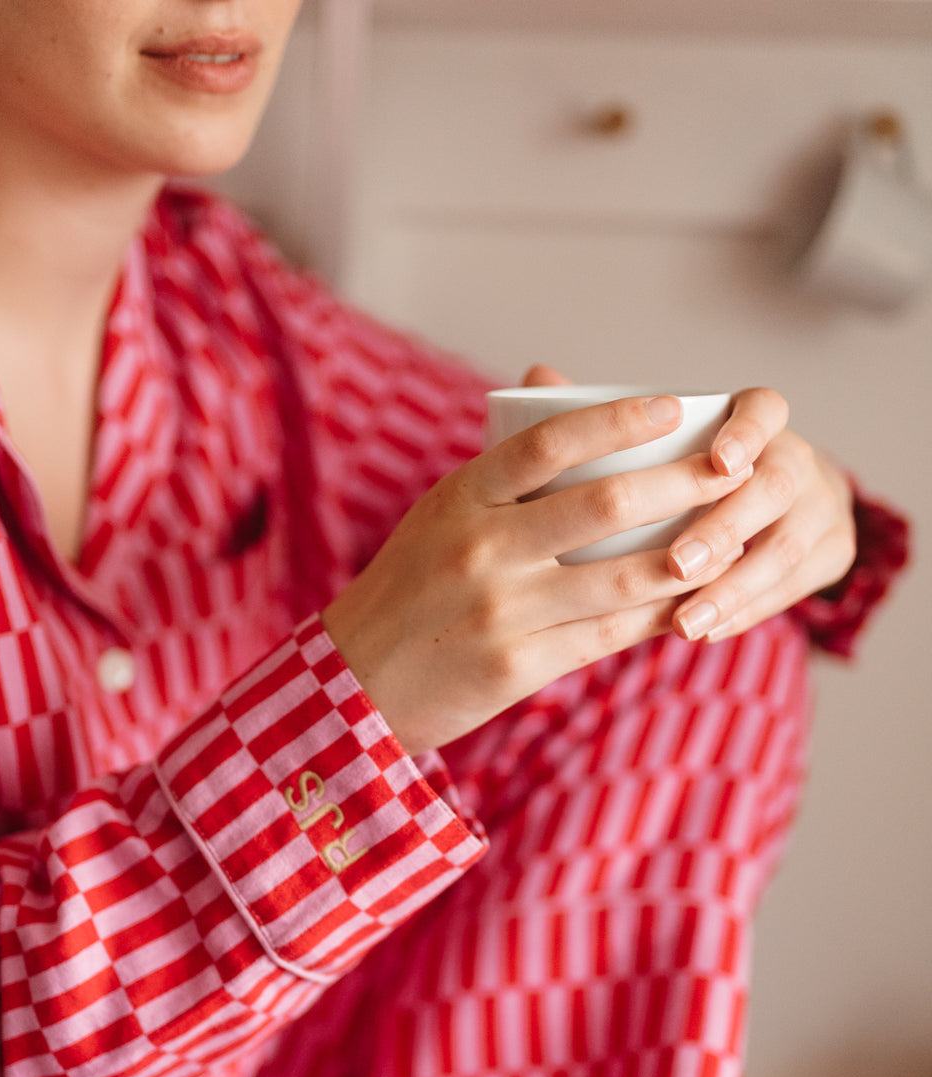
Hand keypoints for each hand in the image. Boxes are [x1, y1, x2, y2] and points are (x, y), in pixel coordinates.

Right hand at [321, 376, 750, 755]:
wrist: (357, 681)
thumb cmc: (411, 586)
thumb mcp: (439, 515)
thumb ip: (501, 466)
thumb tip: (550, 384)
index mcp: (461, 498)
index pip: (549, 441)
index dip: (618, 420)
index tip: (673, 407)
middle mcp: (482, 549)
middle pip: (603, 506)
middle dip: (679, 485)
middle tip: (729, 471)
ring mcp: (502, 611)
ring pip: (620, 577)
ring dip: (686, 557)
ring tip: (730, 539)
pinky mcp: (518, 666)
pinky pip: (608, 634)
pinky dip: (656, 615)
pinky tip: (689, 600)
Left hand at [666, 388, 856, 641]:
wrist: (785, 504)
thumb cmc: (704, 478)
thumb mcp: (685, 451)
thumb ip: (645, 455)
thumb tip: (574, 434)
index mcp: (761, 419)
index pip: (763, 412)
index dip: (744, 436)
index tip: (718, 463)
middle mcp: (799, 457)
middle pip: (773, 489)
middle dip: (723, 531)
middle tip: (676, 565)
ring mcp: (825, 505)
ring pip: (785, 549)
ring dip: (730, 591)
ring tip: (685, 623)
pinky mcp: (836, 551)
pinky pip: (791, 589)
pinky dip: (744, 613)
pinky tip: (707, 631)